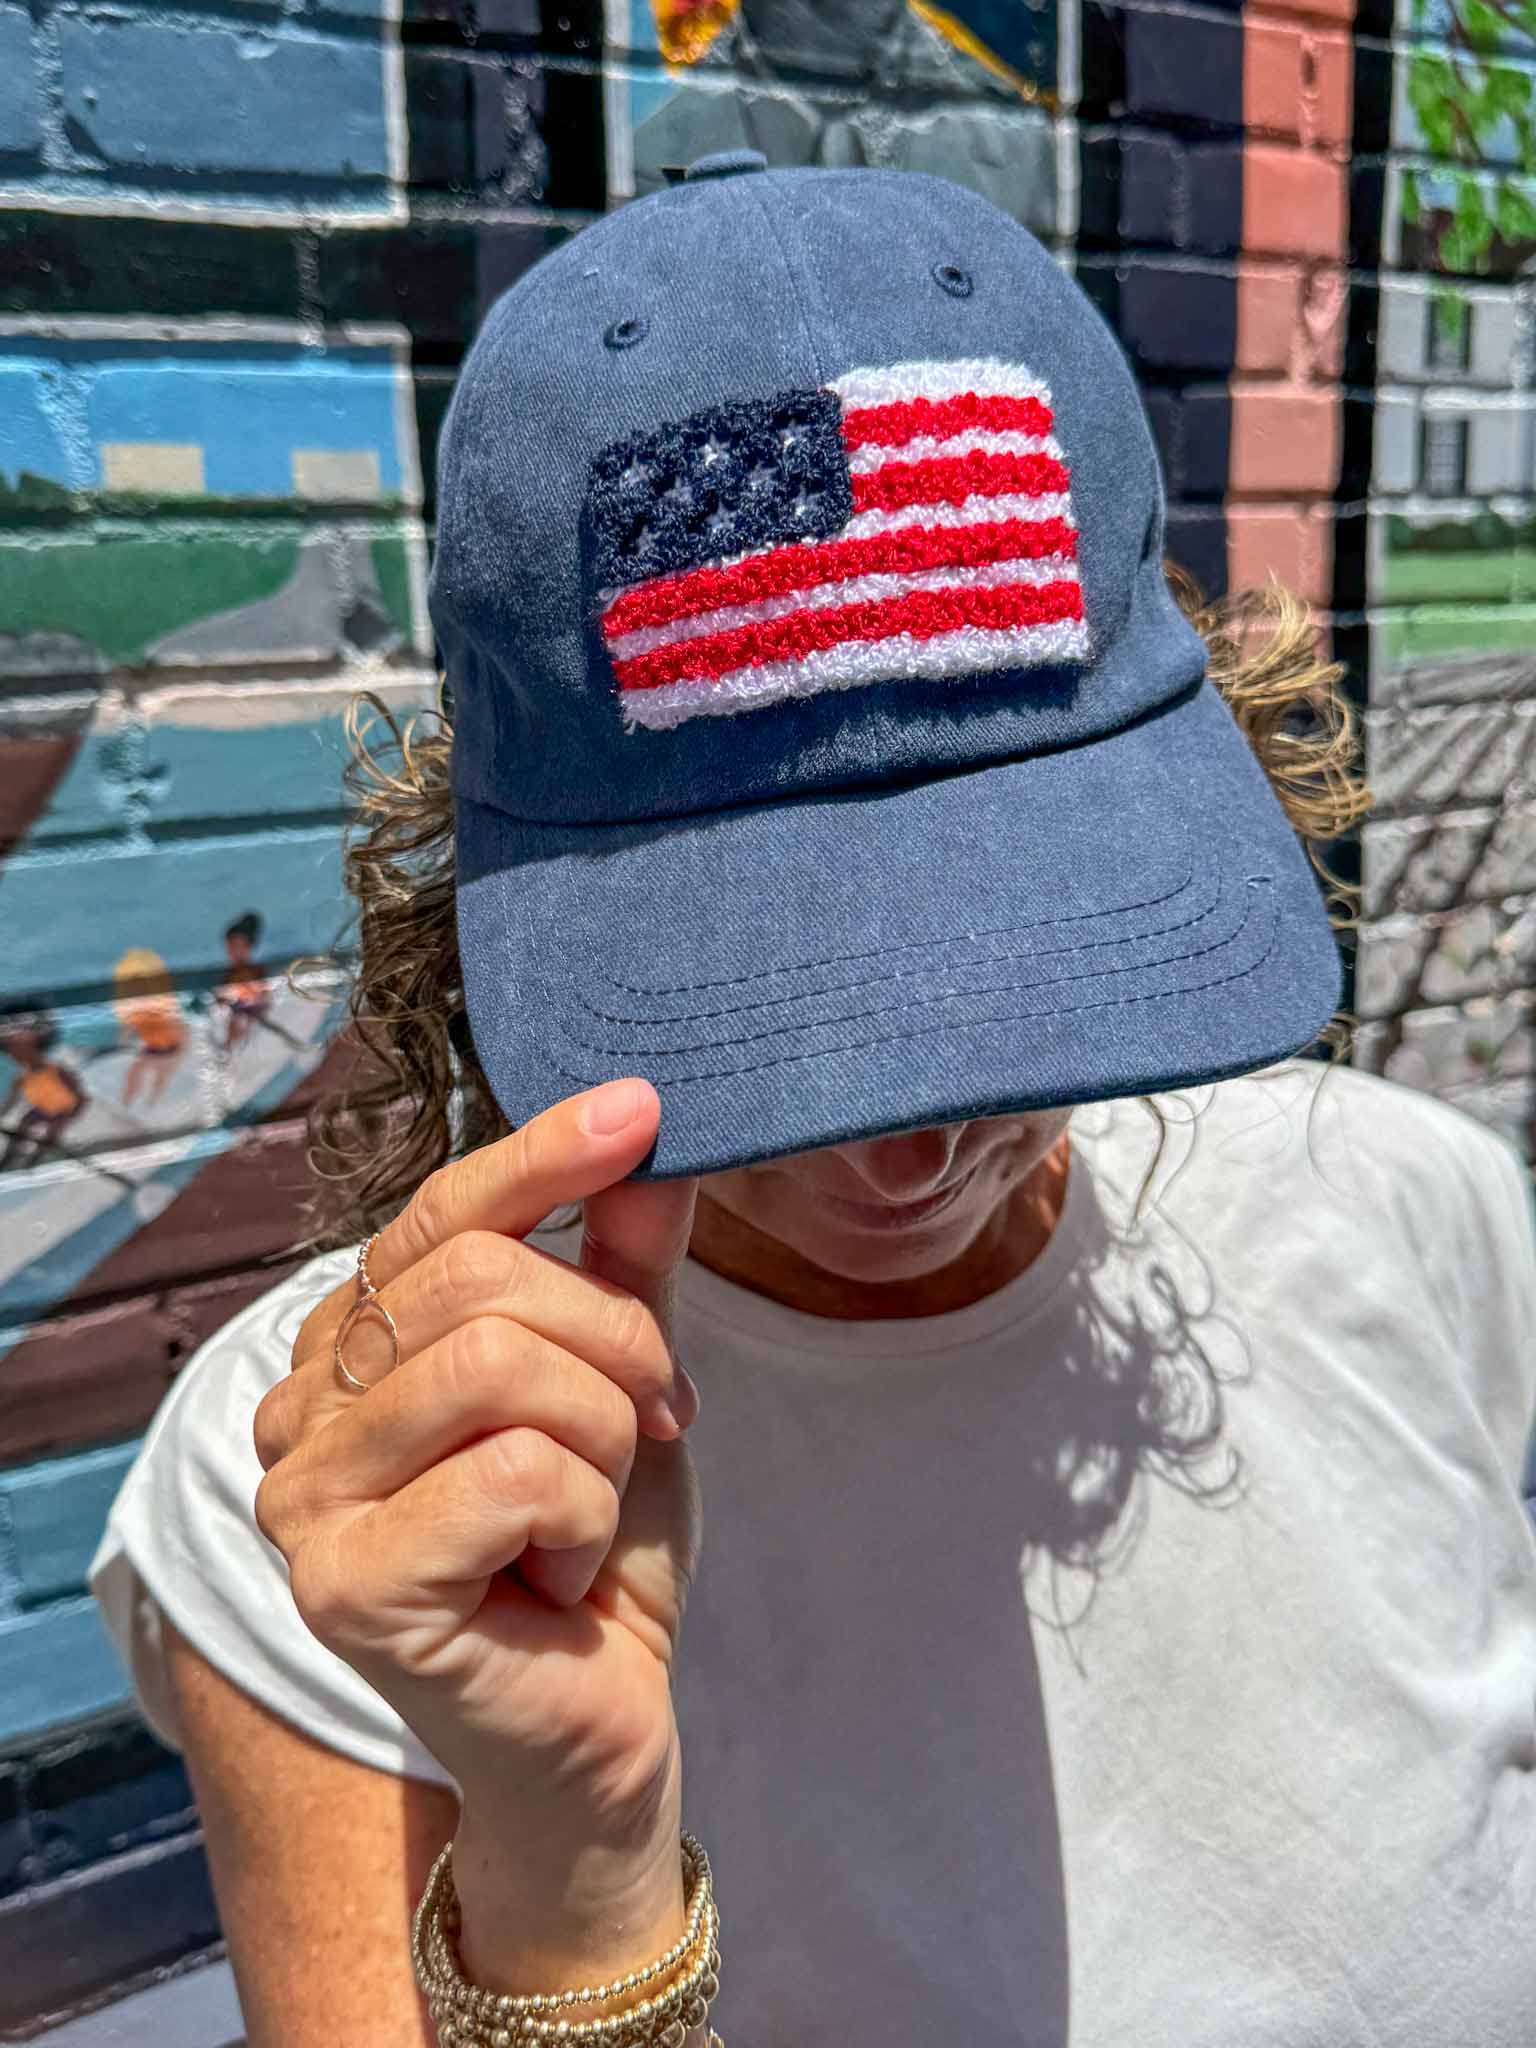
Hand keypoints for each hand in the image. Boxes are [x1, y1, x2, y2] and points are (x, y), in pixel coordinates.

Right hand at [252, 1079, 700, 1983]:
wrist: (602, 1731)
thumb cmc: (596, 1553)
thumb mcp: (623, 1386)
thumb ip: (623, 1269)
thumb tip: (650, 1138)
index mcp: (356, 1347)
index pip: (440, 1215)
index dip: (542, 1155)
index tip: (641, 1109)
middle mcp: (301, 1409)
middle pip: (480, 1285)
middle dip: (614, 1344)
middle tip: (656, 1417)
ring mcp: (304, 1498)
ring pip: (500, 1368)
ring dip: (603, 1438)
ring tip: (595, 1508)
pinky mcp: (342, 1583)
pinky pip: (512, 1475)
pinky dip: (584, 1519)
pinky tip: (561, 1577)